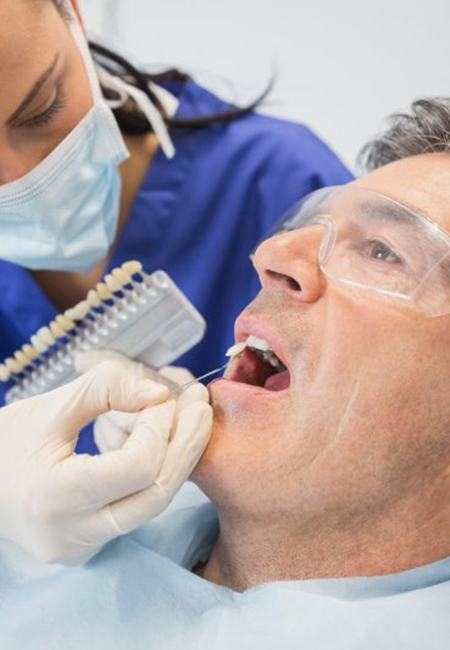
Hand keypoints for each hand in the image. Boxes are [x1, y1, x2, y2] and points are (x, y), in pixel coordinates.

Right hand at [0, 359, 211, 563]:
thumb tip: (159, 394)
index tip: (162, 396)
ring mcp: (83, 546)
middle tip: (202, 403)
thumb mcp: (48, 406)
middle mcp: (73, 534)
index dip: (159, 426)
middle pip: (156, 494)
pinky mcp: (91, 544)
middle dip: (186, 444)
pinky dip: (156, 472)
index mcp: (54, 497)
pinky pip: (137, 508)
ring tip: (193, 418)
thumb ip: (104, 390)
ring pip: (152, 505)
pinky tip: (165, 441)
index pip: (136, 467)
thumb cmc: (3, 443)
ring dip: (177, 458)